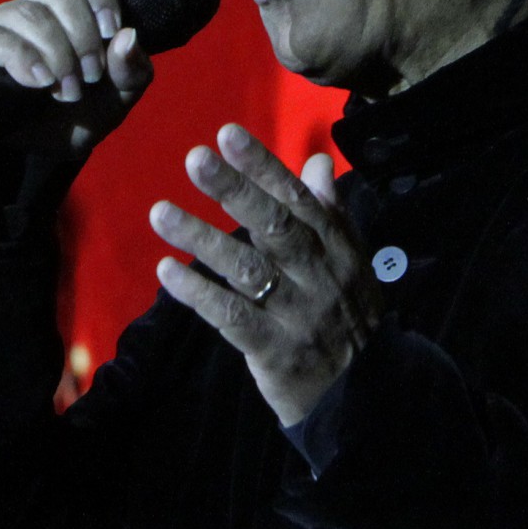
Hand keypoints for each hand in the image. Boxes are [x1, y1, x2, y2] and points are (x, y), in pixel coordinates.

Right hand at [0, 0, 153, 161]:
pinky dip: (21, 57)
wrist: (29, 162)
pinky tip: (37, 81)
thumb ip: (132, 71)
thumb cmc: (68, 123)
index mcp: (60, 14)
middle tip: (89, 76)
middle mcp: (23, 11)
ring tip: (64, 91)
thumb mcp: (113, 101)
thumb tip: (129, 36)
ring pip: (28, 13)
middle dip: (82, 34)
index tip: (111, 32)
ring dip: (56, 54)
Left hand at [149, 124, 378, 425]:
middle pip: (275, 226)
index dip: (264, 166)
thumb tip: (317, 160)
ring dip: (202, 238)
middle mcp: (319, 274)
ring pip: (247, 269)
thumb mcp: (350, 261)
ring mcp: (297, 313)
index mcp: (336, 247)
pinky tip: (166, 272)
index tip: (228, 134)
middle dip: (235, 189)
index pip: (298, 199)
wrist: (367, 395)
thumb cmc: (346, 315)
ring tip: (159, 212)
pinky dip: (198, 294)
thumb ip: (329, 210)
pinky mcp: (276, 351)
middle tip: (195, 157)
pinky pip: (232, 318)